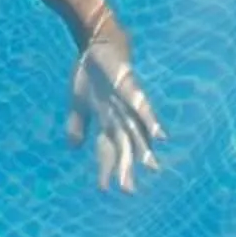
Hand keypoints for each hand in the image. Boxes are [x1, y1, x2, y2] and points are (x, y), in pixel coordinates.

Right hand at [66, 21, 164, 194]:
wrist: (98, 44)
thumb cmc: (91, 74)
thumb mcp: (78, 102)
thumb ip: (77, 125)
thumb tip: (74, 147)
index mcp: (106, 122)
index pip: (107, 151)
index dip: (106, 169)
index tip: (104, 190)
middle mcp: (120, 117)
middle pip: (125, 147)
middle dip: (127, 168)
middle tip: (129, 192)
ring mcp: (127, 105)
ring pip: (137, 132)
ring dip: (143, 151)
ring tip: (152, 169)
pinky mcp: (130, 90)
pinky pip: (142, 108)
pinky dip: (151, 122)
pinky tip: (162, 137)